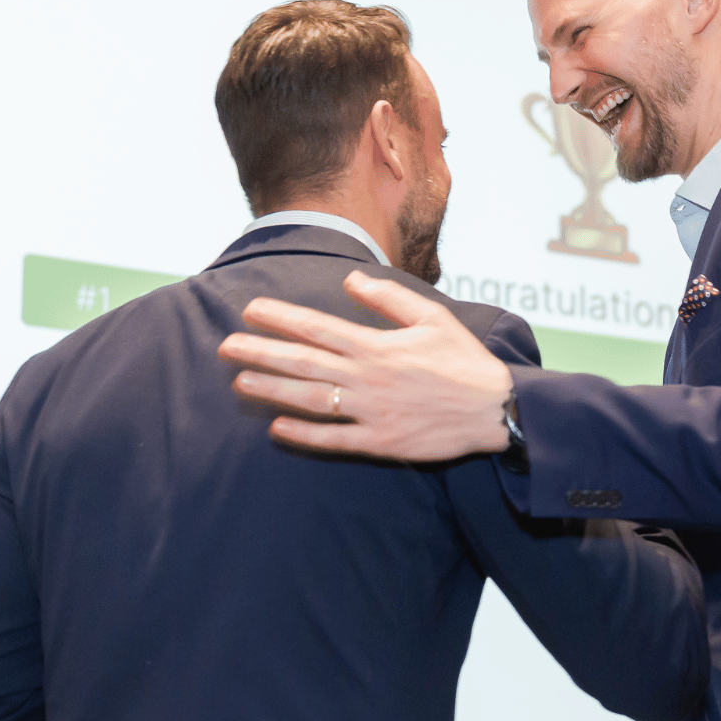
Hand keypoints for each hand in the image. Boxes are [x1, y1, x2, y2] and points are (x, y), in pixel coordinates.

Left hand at [217, 270, 513, 460]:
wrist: (495, 410)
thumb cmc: (464, 361)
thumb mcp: (431, 317)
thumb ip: (388, 298)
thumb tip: (350, 279)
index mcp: (377, 346)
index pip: (316, 327)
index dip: (279, 318)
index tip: (250, 310)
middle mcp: (367, 379)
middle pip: (302, 363)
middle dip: (260, 353)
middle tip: (225, 347)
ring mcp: (371, 413)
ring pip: (310, 401)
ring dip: (272, 391)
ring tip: (240, 382)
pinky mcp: (381, 442)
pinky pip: (333, 440)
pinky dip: (303, 435)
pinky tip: (276, 428)